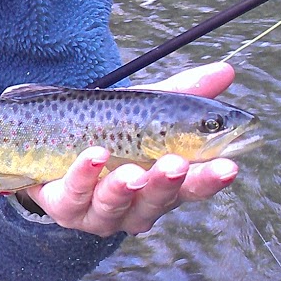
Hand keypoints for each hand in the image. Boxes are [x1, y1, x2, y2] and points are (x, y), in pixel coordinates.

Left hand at [21, 61, 240, 236]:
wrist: (52, 143)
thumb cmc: (109, 131)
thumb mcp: (145, 109)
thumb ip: (182, 93)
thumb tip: (227, 69)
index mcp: (163, 185)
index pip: (194, 186)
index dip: (211, 179)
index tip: (229, 165)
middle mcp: (136, 205)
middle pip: (156, 201)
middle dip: (167, 185)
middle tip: (176, 165)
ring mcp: (100, 211)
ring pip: (115, 206)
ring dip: (124, 188)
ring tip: (133, 171)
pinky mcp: (65, 206)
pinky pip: (73, 195)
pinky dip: (84, 175)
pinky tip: (93, 155)